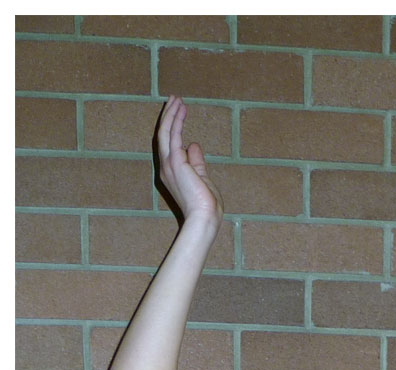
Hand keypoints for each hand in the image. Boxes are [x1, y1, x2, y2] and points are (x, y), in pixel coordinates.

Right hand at [156, 95, 223, 228]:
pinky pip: (174, 135)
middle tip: (173, 99)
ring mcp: (168, 164)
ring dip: (171, 113)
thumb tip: (194, 145)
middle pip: (163, 135)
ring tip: (176, 99)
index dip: (172, 126)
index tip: (178, 111)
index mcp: (171, 172)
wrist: (204, 217)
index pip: (168, 144)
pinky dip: (177, 120)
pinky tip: (181, 109)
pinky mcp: (175, 161)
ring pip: (165, 131)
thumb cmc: (205, 204)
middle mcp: (166, 167)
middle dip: (168, 115)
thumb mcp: (201, 178)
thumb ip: (196, 161)